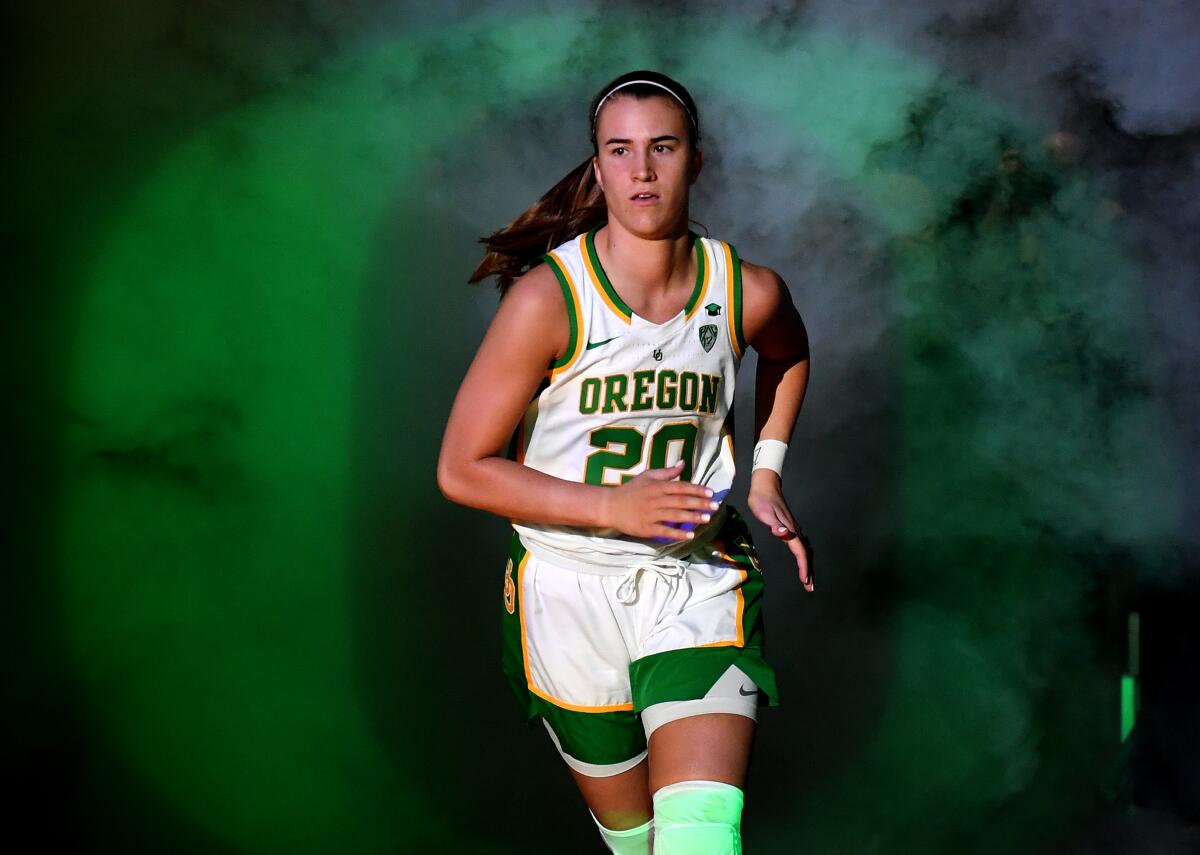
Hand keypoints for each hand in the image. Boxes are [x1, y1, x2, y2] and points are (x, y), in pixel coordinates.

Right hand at [599, 461, 720, 540]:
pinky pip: (664, 531)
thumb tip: (683, 463)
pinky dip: (678, 534)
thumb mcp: (647, 476)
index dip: (696, 489)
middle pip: (680, 501)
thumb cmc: (631, 490)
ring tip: (706, 519)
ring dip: (692, 517)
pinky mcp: (646, 528)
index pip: (680, 487)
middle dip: (699, 503)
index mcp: (656, 486)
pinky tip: (690, 535)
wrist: (610, 506)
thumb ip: (666, 472)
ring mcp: (650, 514)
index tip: (710, 492)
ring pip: (675, 516)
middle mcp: (655, 499)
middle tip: (715, 506)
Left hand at [747, 471, 813, 591]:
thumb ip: (774, 525)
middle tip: (810, 587)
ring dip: (806, 565)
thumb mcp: (764, 513)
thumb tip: (784, 534)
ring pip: (803, 550)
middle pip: (805, 554)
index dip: (803, 567)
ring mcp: (793, 529)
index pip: (800, 552)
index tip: (805, 580)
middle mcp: (794, 531)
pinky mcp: (789, 527)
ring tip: (807, 578)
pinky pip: (799, 546)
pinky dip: (802, 557)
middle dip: (808, 570)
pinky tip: (801, 560)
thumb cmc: (762, 500)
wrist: (765, 486)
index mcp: (789, 530)